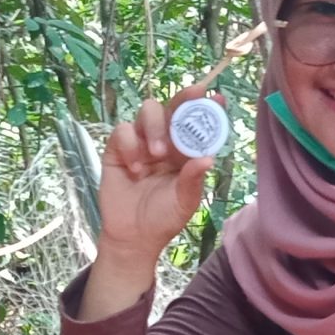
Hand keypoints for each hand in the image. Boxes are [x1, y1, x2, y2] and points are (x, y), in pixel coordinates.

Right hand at [84, 89, 217, 318]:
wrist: (133, 237)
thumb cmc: (163, 219)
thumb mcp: (184, 202)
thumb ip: (193, 179)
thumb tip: (208, 157)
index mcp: (184, 151)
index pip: (196, 123)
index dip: (206, 108)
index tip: (217, 97)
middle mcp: (163, 141)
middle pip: (171, 107)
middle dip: (183, 100)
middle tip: (193, 97)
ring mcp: (140, 142)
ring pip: (147, 111)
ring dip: (155, 126)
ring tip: (157, 153)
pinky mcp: (117, 149)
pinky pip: (122, 131)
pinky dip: (130, 145)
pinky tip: (135, 169)